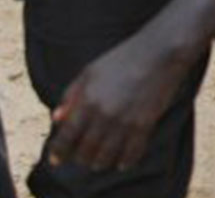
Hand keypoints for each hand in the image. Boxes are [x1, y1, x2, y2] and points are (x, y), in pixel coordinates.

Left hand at [48, 31, 192, 172]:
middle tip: (80, 158)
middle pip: (85, 151)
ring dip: (99, 163)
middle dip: (80, 158)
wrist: (160, 51)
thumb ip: (71, 95)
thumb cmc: (122, 58)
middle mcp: (104, 114)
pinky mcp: (145, 125)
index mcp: (88, 100)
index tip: (55, 160)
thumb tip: (57, 118)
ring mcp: (125, 122)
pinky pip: (132, 154)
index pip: (67, 136)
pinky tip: (121, 162)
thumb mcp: (90, 72)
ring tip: (97, 162)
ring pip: (106, 157)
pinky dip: (125, 162)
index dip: (58, 152)